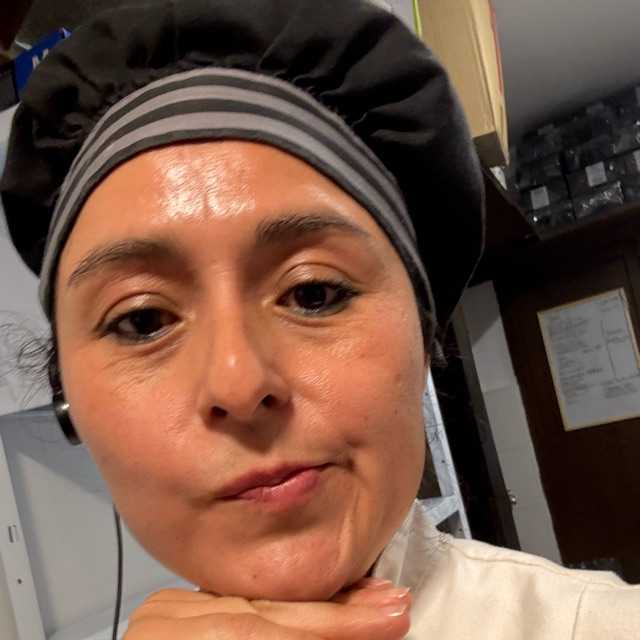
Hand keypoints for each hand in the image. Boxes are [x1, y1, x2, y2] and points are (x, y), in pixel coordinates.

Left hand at [124, 578, 410, 638]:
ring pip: (257, 601)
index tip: (391, 621)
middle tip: (393, 604)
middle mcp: (164, 626)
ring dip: (316, 604)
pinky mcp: (172, 610)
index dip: (339, 628)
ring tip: (369, 600)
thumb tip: (355, 638)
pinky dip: (282, 604)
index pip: (273, 633)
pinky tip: (316, 601)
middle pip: (269, 612)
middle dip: (338, 612)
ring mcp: (164, 614)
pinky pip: (239, 601)